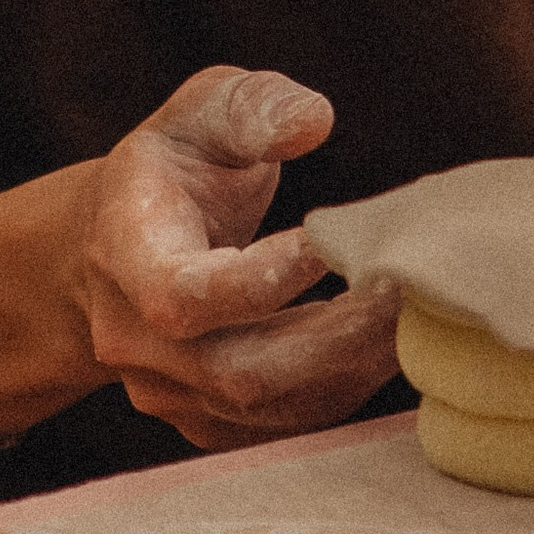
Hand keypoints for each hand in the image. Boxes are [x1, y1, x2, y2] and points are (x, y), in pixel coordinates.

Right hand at [81, 66, 400, 448]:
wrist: (116, 244)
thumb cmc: (174, 167)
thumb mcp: (200, 112)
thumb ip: (252, 108)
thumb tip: (314, 122)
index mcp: (125, 256)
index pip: (184, 297)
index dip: (267, 278)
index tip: (335, 239)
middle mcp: (135, 341)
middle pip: (238, 373)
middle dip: (336, 338)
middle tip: (409, 289)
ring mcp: (168, 393)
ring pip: (270, 408)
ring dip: (352, 367)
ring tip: (417, 316)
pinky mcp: (208, 422)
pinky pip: (283, 425)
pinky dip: (344, 387)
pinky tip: (389, 342)